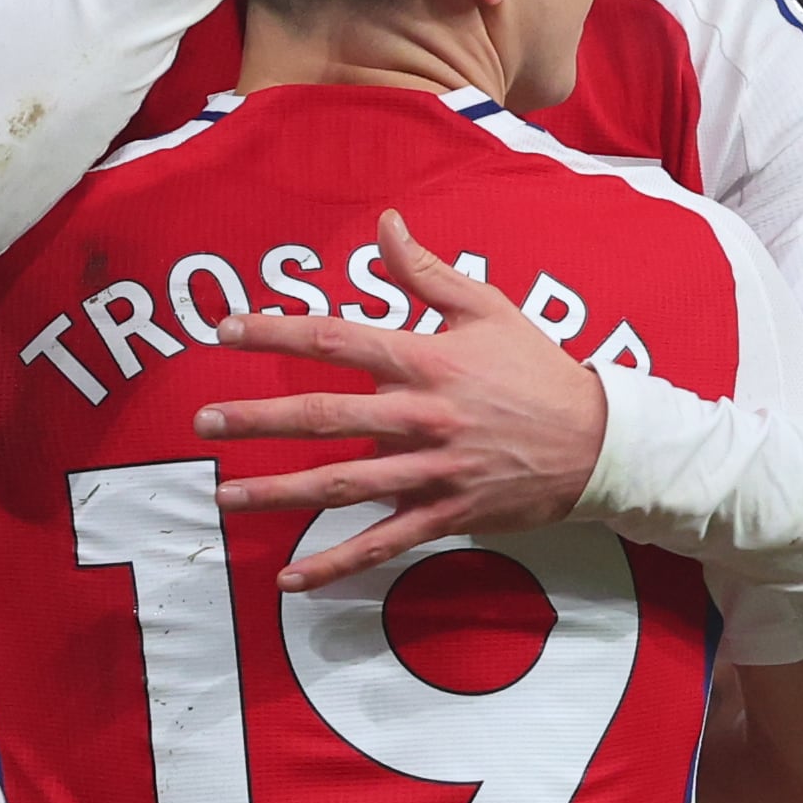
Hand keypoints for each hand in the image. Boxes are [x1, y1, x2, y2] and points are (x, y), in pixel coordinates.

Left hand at [202, 210, 611, 588]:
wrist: (599, 442)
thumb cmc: (537, 371)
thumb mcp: (488, 309)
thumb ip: (427, 271)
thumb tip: (386, 224)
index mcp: (428, 361)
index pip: (339, 340)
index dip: (278, 333)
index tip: (226, 330)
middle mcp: (423, 416)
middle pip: (325, 417)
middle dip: (258, 419)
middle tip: (204, 421)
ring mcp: (433, 471)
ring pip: (343, 484)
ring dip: (279, 492)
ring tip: (226, 494)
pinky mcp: (445, 515)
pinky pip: (381, 544)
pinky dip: (334, 564)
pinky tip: (289, 578)